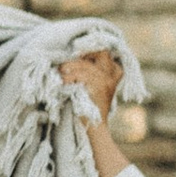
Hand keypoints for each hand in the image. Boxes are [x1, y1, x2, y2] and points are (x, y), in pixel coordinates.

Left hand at [62, 43, 131, 176]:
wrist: (94, 129)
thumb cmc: (89, 107)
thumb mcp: (93, 85)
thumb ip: (88, 70)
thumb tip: (69, 56)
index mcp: (115, 72)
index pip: (103, 50)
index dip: (89, 47)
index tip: (74, 49)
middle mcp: (113, 75)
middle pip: (98, 53)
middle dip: (79, 55)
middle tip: (65, 63)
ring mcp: (107, 82)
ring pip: (86, 66)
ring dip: (69, 67)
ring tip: (60, 72)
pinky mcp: (98, 90)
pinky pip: (81, 78)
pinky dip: (69, 79)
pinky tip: (62, 82)